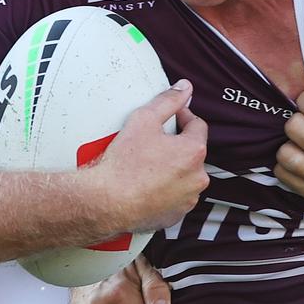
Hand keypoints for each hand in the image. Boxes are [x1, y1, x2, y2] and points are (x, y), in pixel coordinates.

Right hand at [92, 80, 209, 232]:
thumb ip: (168, 100)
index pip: (197, 125)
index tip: (171, 118)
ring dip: (172, 168)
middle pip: (191, 152)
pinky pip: (175, 197)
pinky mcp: (175, 215)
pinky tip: (147, 185)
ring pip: (185, 176)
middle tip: (153, 143)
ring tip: (147, 165)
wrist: (106, 201)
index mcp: (194, 151)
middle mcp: (197, 177)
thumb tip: (185, 88)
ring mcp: (187, 199)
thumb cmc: (124, 163)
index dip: (183, 117)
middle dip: (176, 145)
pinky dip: (165, 190)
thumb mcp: (144, 119)